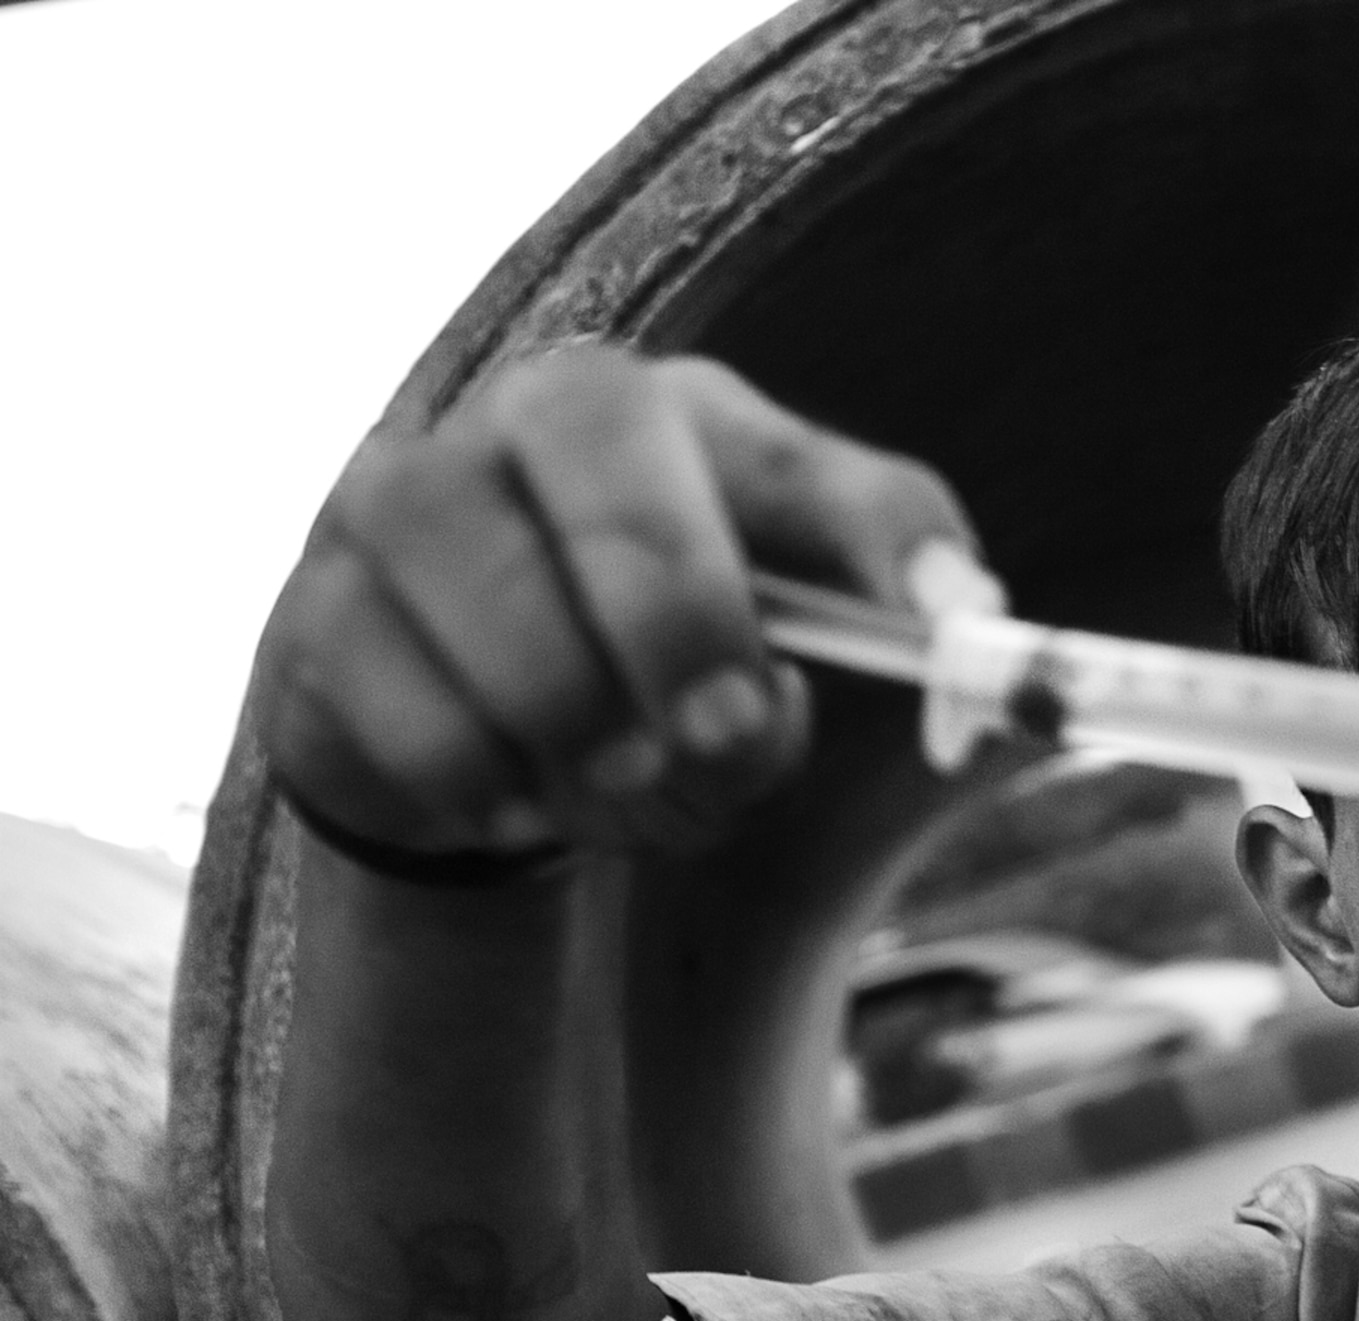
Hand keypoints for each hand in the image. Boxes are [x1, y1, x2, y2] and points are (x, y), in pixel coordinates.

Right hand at [256, 347, 988, 857]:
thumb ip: (883, 613)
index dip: (888, 542)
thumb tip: (974, 659)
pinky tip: (517, 803)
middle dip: (695, 650)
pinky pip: (431, 737)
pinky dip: (499, 797)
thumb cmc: (654, 645)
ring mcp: (394, 507)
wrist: (461, 706)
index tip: (957, 632)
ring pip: (517, 640)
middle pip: (626, 510)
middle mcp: (518, 421)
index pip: (802, 462)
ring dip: (601, 757)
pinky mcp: (313, 622)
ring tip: (628, 793)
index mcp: (663, 407)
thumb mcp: (783, 614)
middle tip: (727, 744)